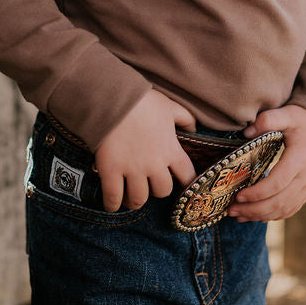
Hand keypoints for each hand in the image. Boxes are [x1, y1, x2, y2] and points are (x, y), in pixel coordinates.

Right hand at [95, 90, 197, 211]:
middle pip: (162, 191)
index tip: (180, 184)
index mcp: (171, 150)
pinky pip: (113, 198)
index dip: (185, 183)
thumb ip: (185, 118)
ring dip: (136, 201)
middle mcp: (154, 165)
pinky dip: (113, 205)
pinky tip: (113, 205)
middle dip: (156, 190)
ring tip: (131, 198)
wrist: (112, 99)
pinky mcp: (111, 171)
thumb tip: (194, 129)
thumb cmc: (142, 101)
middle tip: (149, 186)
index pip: (187, 176)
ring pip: (139, 199)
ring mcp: (132, 170)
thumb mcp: (169, 106)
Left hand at [226, 105, 305, 221]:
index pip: (278, 182)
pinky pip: (291, 209)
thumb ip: (268, 120)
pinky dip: (273, 216)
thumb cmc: (303, 121)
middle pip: (279, 201)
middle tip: (231, 210)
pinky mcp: (305, 190)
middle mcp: (305, 177)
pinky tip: (256, 216)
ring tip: (239, 215)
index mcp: (299, 159)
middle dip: (254, 209)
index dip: (258, 193)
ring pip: (284, 209)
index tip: (239, 196)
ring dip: (261, 215)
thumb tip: (246, 132)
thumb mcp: (288, 114)